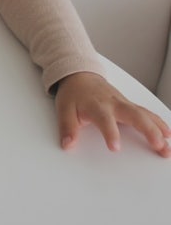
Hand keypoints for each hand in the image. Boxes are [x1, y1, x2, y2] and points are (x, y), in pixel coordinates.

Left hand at [55, 71, 170, 156]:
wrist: (80, 76)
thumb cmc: (74, 94)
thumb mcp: (64, 109)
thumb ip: (67, 128)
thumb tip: (68, 144)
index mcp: (97, 105)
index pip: (105, 120)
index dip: (111, 133)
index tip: (115, 148)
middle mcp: (114, 103)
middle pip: (134, 115)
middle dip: (148, 130)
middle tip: (158, 145)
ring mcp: (124, 103)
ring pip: (144, 114)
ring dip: (158, 128)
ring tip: (167, 146)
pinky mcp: (129, 105)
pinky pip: (147, 113)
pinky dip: (158, 122)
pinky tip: (168, 133)